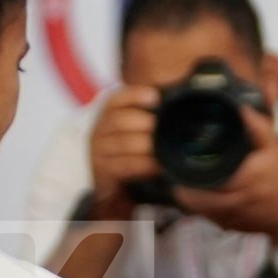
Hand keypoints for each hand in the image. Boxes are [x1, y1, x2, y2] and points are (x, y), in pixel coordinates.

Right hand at [87, 85, 163, 213]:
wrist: (110, 183)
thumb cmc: (130, 150)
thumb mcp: (135, 129)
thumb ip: (150, 116)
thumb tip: (180, 104)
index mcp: (108, 114)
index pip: (116, 99)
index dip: (134, 95)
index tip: (155, 97)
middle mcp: (99, 129)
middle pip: (119, 120)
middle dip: (143, 122)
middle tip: (162, 127)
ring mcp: (98, 151)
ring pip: (123, 143)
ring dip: (146, 145)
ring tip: (163, 147)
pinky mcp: (102, 171)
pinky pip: (124, 165)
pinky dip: (143, 165)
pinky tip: (157, 166)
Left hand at [172, 108, 277, 236]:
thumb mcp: (273, 150)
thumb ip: (258, 129)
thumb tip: (242, 110)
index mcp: (243, 181)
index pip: (204, 182)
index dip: (186, 176)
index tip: (179, 165)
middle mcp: (235, 202)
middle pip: (194, 200)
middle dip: (183, 187)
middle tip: (179, 174)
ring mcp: (229, 217)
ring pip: (197, 210)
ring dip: (189, 198)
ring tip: (188, 183)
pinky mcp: (228, 226)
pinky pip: (206, 217)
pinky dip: (200, 207)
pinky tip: (203, 195)